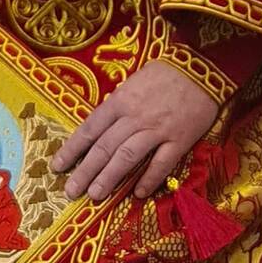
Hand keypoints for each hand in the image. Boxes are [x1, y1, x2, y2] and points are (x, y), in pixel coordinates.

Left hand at [52, 61, 217, 201]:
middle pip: (104, 147)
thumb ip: (118, 104)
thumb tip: (101, 127)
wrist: (203, 66)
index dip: (72, 149)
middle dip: (85, 171)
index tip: (58, 166)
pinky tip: (138, 193)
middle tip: (71, 191)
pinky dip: (149, 179)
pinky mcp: (180, 139)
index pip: (89, 129)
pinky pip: (162, 163)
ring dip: (110, 178)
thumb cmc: (166, 73)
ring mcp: (157, 129)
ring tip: (95, 196)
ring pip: (128, 157)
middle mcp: (135, 117)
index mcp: (120, 101)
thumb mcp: (134, 82)